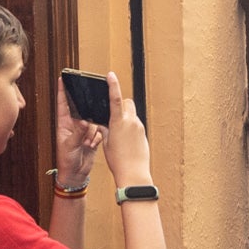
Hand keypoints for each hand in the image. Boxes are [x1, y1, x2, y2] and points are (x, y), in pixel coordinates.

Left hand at [52, 77, 105, 191]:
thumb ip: (78, 132)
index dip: (62, 91)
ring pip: (92, 121)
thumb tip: (84, 121)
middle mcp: (74, 125)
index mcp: (64, 124)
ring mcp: (84, 131)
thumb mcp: (70, 146)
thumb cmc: (66, 161)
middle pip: (81, 109)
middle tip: (87, 117)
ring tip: (87, 141)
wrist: (76, 175)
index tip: (62, 78)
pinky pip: (99, 131)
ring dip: (92, 130)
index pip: (63, 103)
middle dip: (86, 111)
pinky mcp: (92, 137)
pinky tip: (92, 144)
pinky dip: (97, 137)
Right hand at [100, 69, 153, 188]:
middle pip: (128, 103)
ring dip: (124, 118)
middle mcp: (132, 122)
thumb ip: (106, 129)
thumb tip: (104, 123)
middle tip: (112, 115)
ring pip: (132, 114)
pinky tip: (125, 140)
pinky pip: (136, 124)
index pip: (116, 99)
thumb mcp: (107, 143)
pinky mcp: (144, 133)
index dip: (113, 85)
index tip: (111, 75)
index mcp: (119, 123)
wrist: (134, 173)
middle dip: (121, 104)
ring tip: (118, 134)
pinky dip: (129, 127)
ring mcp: (139, 127)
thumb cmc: (118, 161)